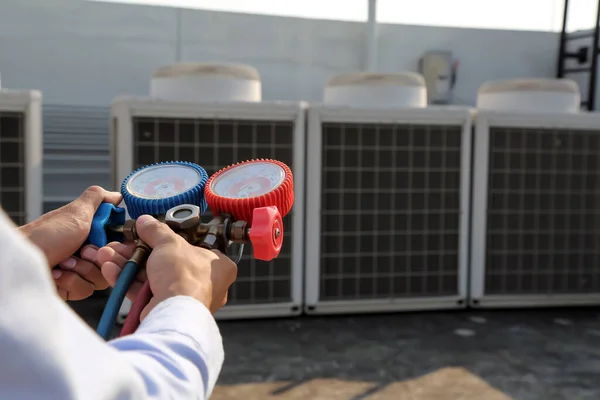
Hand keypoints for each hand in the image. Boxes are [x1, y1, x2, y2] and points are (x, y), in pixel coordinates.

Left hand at [19, 186, 121, 299]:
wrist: (21, 264)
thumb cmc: (45, 236)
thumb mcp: (76, 212)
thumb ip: (98, 198)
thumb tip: (117, 194)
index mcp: (90, 231)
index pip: (119, 241)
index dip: (117, 245)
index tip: (108, 243)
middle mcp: (86, 250)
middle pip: (113, 261)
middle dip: (96, 257)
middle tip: (82, 251)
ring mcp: (79, 270)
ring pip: (101, 277)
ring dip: (82, 269)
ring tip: (64, 262)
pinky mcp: (71, 288)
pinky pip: (86, 289)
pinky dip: (72, 281)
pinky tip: (58, 274)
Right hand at [97, 215, 237, 319]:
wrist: (172, 314)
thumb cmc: (184, 278)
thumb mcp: (170, 243)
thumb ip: (156, 231)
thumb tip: (146, 222)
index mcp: (218, 266)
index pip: (196, 247)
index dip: (173, 239)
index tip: (153, 233)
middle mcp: (204, 284)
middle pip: (167, 262)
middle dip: (139, 251)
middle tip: (124, 243)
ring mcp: (183, 298)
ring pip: (152, 277)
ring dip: (128, 264)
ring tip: (109, 253)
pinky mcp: (165, 310)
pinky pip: (144, 292)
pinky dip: (127, 280)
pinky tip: (110, 268)